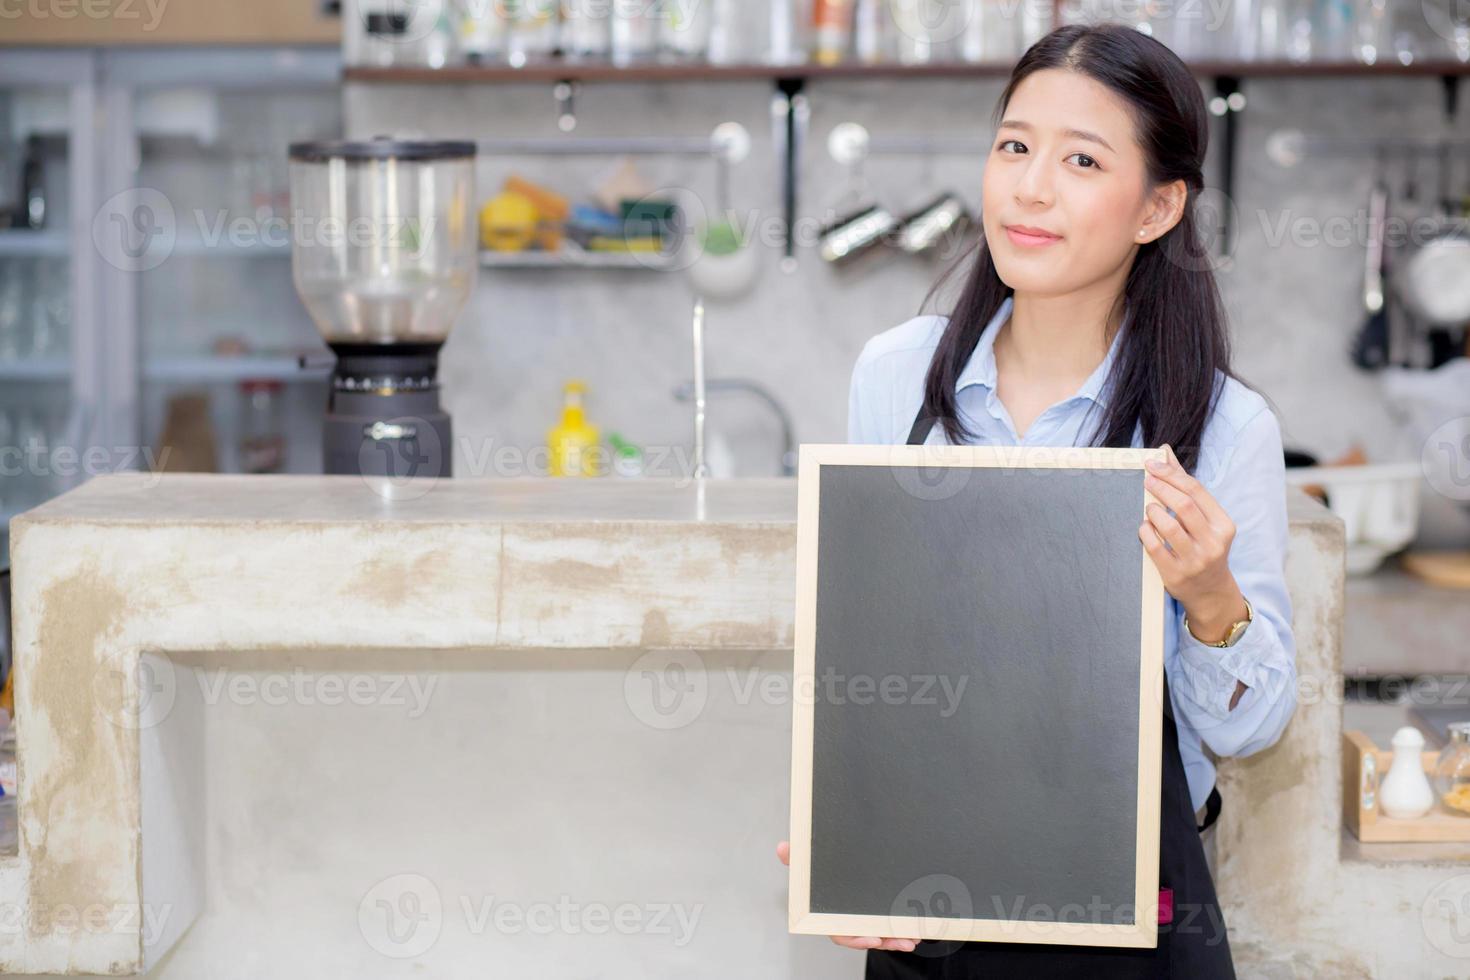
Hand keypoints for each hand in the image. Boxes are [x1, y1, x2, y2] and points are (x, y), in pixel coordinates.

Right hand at [775, 841, 918, 952]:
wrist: (839, 854)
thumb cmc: (822, 863)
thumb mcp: (813, 858)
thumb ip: (799, 857)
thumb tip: (782, 848)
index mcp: (830, 910)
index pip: (840, 931)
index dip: (855, 938)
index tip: (872, 938)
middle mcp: (848, 917)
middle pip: (865, 936)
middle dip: (884, 940)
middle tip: (902, 940)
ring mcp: (864, 916)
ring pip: (880, 934)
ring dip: (896, 937)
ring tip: (912, 938)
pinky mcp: (878, 912)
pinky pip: (889, 927)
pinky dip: (901, 929)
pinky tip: (915, 931)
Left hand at [1138, 444, 1245, 632]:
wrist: (1210, 590)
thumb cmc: (1204, 546)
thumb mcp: (1205, 520)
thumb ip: (1187, 488)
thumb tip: (1165, 453)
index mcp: (1224, 525)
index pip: (1196, 491)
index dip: (1172, 474)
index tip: (1153, 465)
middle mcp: (1213, 542)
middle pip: (1183, 505)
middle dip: (1161, 488)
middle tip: (1147, 480)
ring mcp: (1195, 560)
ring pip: (1168, 526)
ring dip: (1153, 511)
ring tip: (1149, 508)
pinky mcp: (1175, 574)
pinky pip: (1154, 547)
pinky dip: (1145, 532)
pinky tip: (1145, 527)